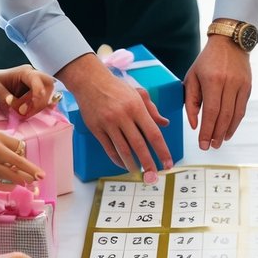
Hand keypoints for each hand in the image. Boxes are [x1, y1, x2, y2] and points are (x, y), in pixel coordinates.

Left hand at [0, 64, 55, 117]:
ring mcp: (35, 86)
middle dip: (42, 101)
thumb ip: (5, 97)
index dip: (38, 93)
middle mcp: (33, 77)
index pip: (38, 80)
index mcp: (24, 72)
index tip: (30, 107)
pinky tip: (30, 115)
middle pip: (49, 86)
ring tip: (24, 115)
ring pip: (48, 95)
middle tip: (27, 113)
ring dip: (40, 107)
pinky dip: (39, 109)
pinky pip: (43, 102)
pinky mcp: (34, 95)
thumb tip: (17, 107)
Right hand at [0, 127, 44, 187]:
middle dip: (32, 171)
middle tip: (41, 176)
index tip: (27, 161)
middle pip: (20, 162)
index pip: (19, 146)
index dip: (24, 155)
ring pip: (11, 175)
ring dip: (21, 181)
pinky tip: (12, 187)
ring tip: (28, 184)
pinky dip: (7, 186)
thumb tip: (12, 154)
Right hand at [62, 54, 171, 179]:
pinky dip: (117, 160)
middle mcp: (123, 116)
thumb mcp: (138, 93)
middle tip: (154, 176)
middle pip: (139, 145)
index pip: (153, 133)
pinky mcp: (96, 129)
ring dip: (132, 165)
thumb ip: (152, 110)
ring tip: (140, 174)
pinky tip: (124, 165)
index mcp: (136, 107)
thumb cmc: (117, 87)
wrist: (90, 81)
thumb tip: (165, 124)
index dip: (162, 151)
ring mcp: (108, 123)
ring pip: (123, 150)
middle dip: (148, 163)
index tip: (168, 164)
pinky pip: (109, 149)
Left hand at [184, 37, 250, 148]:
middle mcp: (228, 83)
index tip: (202, 144)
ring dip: (227, 131)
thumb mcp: (192, 77)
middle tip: (210, 147)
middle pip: (224, 116)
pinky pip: (242, 109)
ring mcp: (241, 85)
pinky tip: (229, 131)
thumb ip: (191, 101)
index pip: (211, 112)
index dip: (207, 131)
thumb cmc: (207, 61)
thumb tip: (195, 125)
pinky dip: (235, 122)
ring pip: (235, 115)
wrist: (229, 42)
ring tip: (219, 142)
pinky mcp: (248, 87)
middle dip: (216, 134)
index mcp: (212, 80)